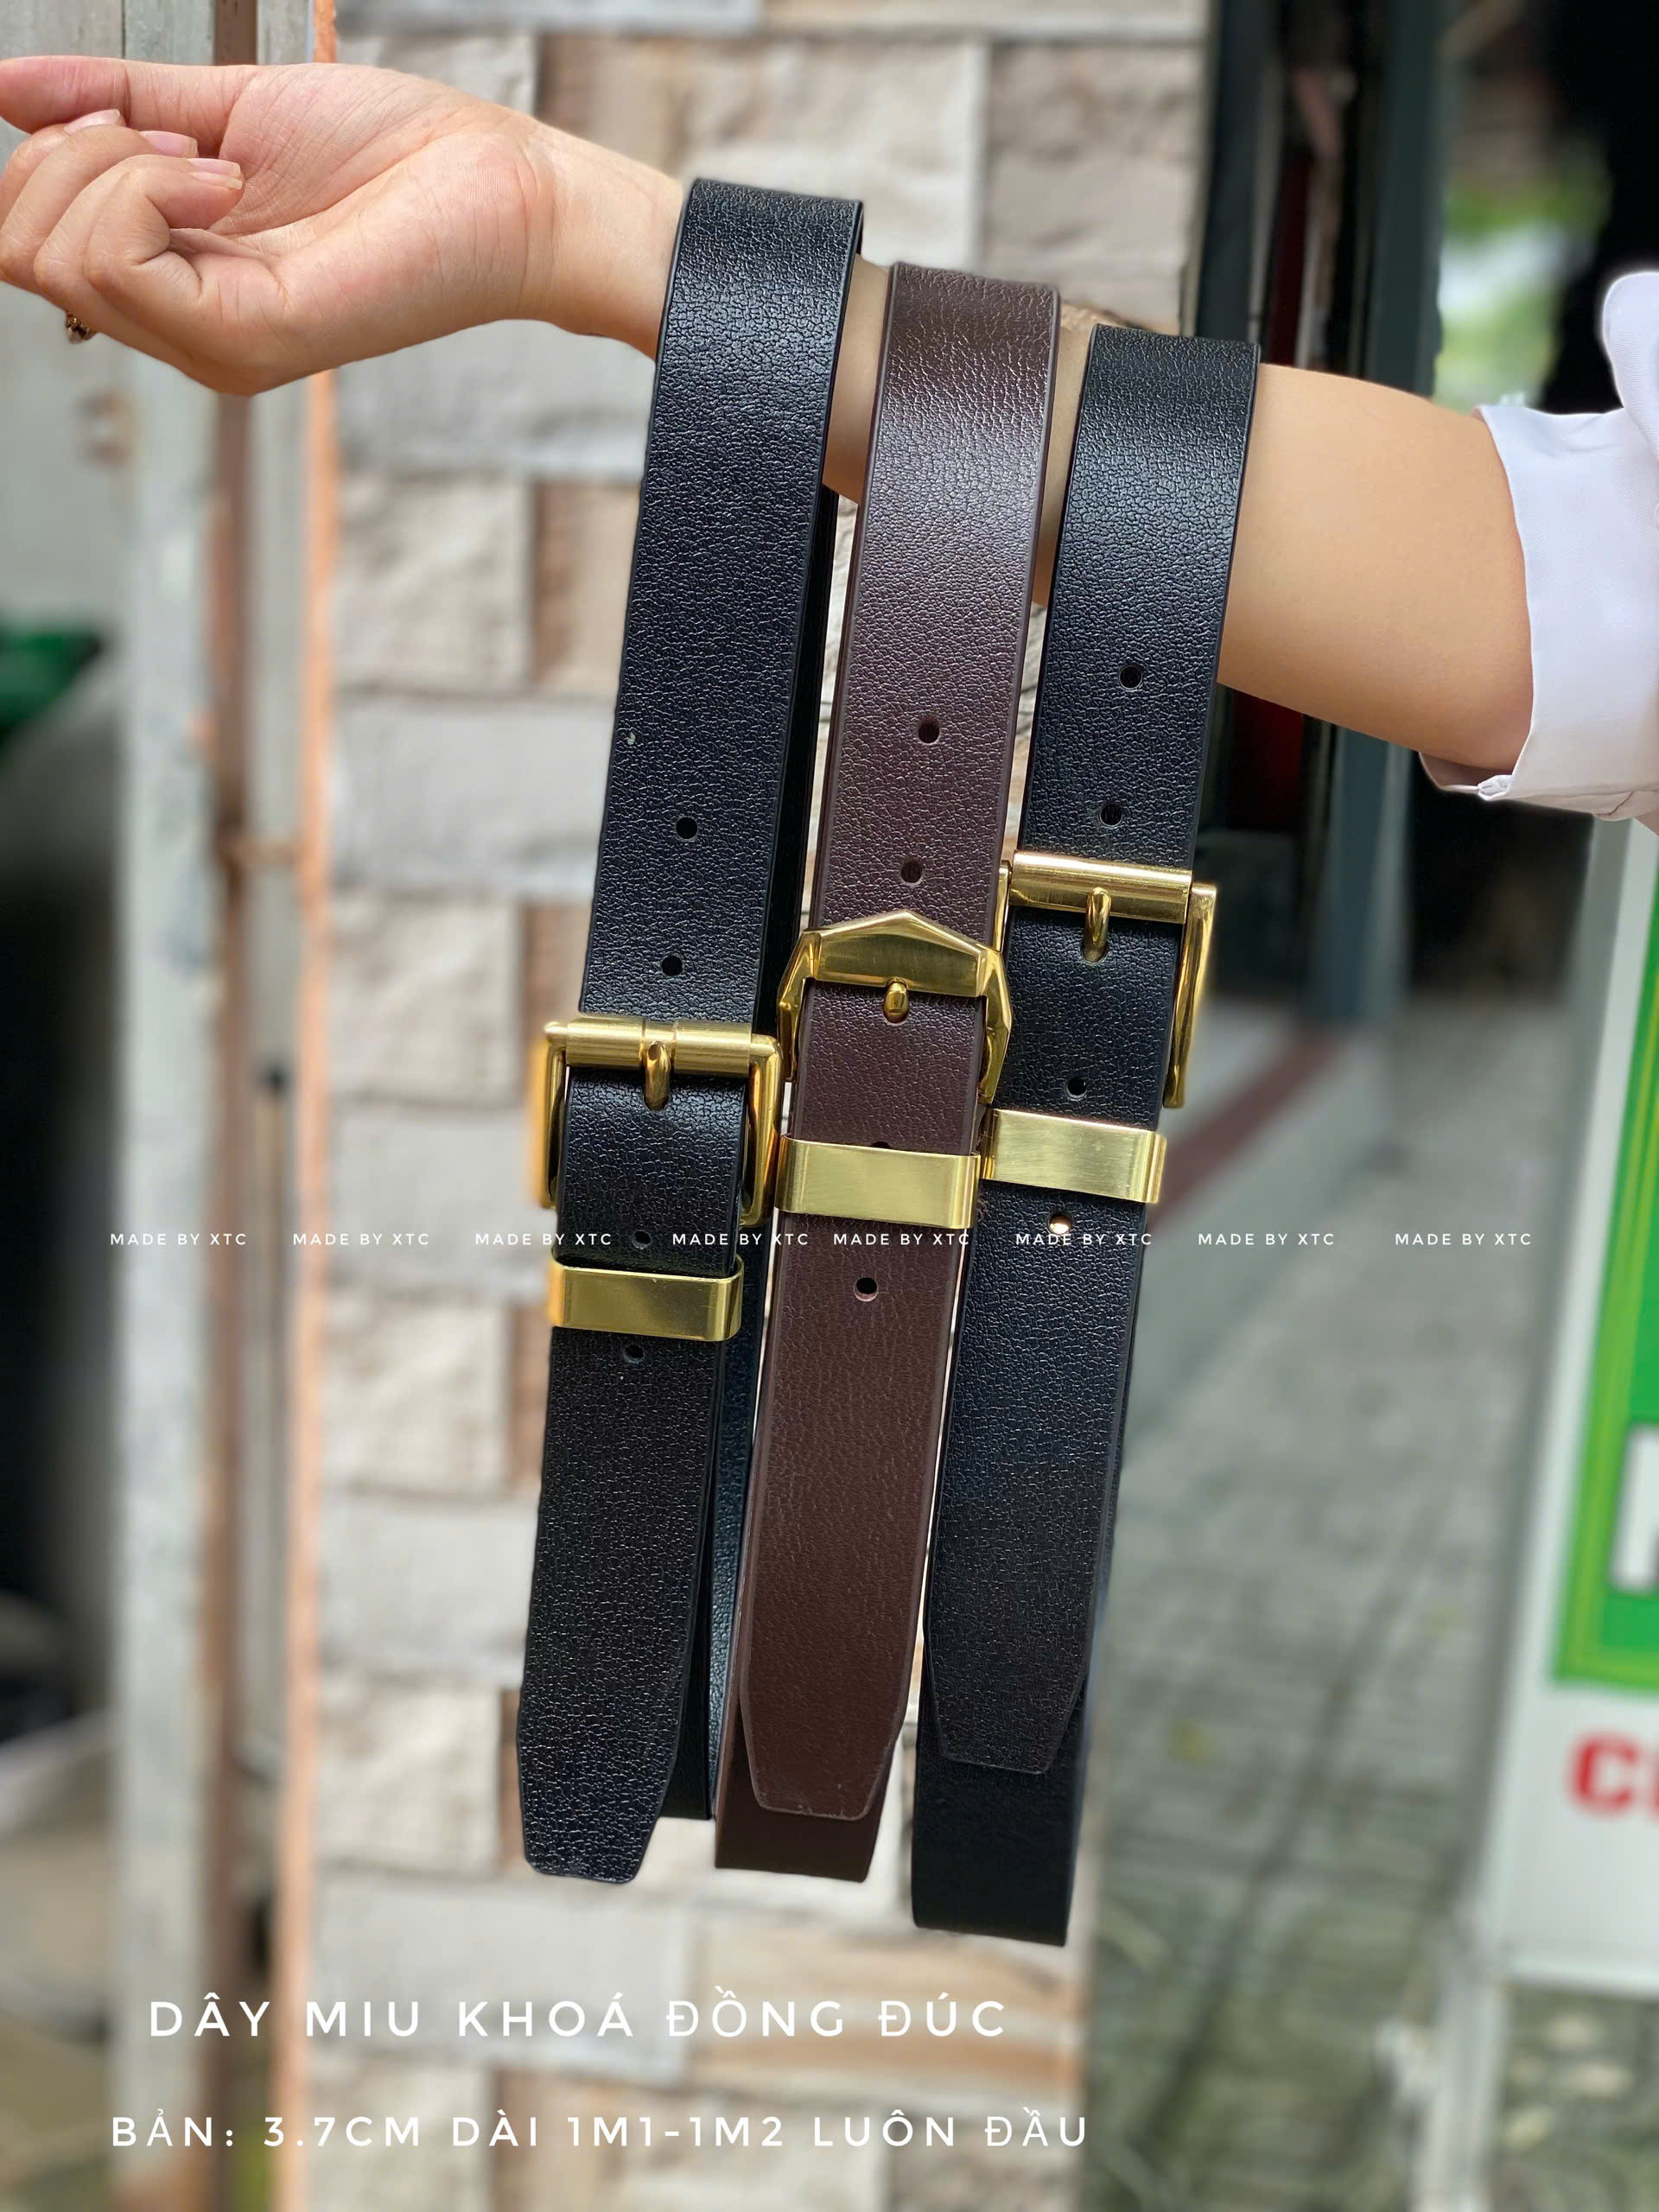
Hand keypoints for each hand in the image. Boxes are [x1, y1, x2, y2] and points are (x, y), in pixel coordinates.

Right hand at [0, 56, 680, 392]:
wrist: (492, 182)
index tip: (135, 120)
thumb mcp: (223, 107)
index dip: (46, 158)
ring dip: (111, 166)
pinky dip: (148, 190)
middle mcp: (182, 330)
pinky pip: (120, 262)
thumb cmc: (388, 151)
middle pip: (19, 251)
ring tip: (215, 163)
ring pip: (57, 255)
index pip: (24, 242)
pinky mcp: (247, 341)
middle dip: (65, 156)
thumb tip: (4, 89)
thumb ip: (116, 103)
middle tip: (174, 140)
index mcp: (174, 282)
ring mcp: (211, 346)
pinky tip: (227, 181)